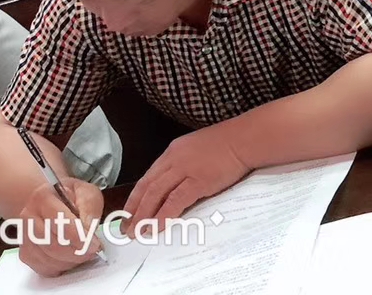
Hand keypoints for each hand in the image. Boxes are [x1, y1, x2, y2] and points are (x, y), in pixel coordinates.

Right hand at [16, 178, 103, 277]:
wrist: (46, 199)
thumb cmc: (67, 195)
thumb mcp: (84, 191)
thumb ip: (89, 207)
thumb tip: (89, 229)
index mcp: (43, 198)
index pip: (60, 223)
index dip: (79, 238)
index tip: (94, 244)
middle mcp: (29, 217)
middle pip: (52, 244)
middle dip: (76, 253)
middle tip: (92, 251)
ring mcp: (24, 236)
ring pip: (47, 259)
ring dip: (69, 261)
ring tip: (83, 254)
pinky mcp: (25, 252)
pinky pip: (43, 268)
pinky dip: (60, 267)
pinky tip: (70, 258)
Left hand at [123, 124, 248, 234]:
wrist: (244, 139)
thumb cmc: (225, 144)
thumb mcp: (196, 149)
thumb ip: (182, 164)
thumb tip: (172, 186)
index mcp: (172, 151)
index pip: (147, 177)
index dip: (135, 197)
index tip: (127, 214)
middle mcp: (174, 159)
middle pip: (147, 187)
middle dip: (134, 210)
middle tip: (127, 229)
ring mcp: (185, 169)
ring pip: (156, 194)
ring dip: (144, 215)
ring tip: (137, 232)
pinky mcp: (198, 180)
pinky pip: (175, 201)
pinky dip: (163, 215)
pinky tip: (156, 227)